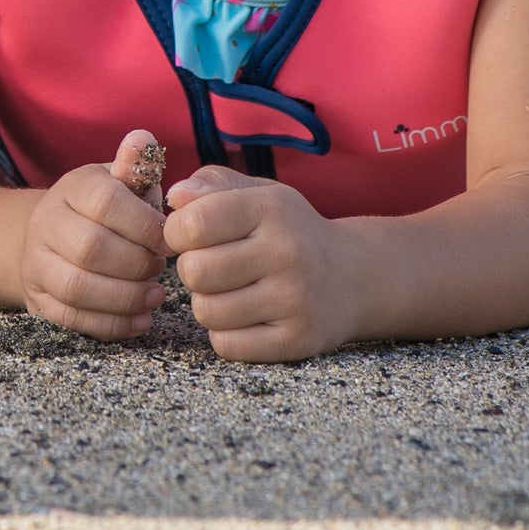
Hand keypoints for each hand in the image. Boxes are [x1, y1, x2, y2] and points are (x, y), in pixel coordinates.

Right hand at [19, 129, 170, 339]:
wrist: (50, 239)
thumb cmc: (104, 210)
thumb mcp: (119, 183)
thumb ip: (136, 167)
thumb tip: (144, 138)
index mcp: (72, 188)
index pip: (105, 203)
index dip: (144, 226)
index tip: (171, 239)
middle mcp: (46, 222)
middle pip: (90, 249)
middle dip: (136, 264)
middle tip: (160, 268)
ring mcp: (36, 264)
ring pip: (77, 287)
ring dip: (125, 297)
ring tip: (155, 296)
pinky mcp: (38, 300)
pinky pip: (72, 319)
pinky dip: (112, 324)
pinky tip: (140, 319)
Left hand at [165, 164, 356, 360]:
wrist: (353, 277)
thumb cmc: (289, 231)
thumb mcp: (258, 194)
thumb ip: (212, 184)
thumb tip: (176, 196)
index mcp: (271, 208)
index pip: (193, 224)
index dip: (177, 232)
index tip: (189, 236)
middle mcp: (287, 252)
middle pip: (194, 272)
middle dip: (192, 269)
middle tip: (213, 265)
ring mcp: (295, 300)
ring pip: (207, 312)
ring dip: (208, 303)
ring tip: (231, 290)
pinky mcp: (297, 339)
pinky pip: (227, 345)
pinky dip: (226, 333)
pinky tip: (246, 316)